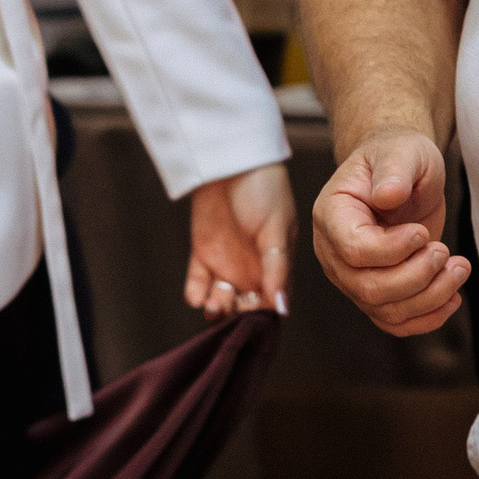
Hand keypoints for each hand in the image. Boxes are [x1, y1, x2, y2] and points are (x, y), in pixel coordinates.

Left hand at [186, 163, 294, 316]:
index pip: (272, 303)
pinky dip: (195, 293)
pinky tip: (197, 292)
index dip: (263, 315)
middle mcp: (253, 270)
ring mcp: (227, 263)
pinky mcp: (203, 255)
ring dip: (216, 308)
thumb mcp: (276, 228)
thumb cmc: (264, 189)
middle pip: (245, 307)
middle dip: (237, 315)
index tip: (253, 316)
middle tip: (229, 307)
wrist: (230, 161)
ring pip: (221, 300)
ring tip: (214, 302)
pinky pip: (197, 284)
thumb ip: (277, 269)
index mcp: (277, 266)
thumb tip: (283, 309)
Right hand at [312, 129, 470, 336]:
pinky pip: (395, 322)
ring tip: (459, 267)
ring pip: (385, 309)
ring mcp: (352, 277)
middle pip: (369, 288)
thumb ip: (394, 171)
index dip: (393, 249)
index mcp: (332, 215)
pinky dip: (427, 318)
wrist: (401, 173)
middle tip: (445, 251)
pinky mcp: (375, 292)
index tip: (422, 232)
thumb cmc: (397, 157)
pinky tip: (452, 298)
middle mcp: (334, 252)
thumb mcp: (401, 151)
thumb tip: (387, 195)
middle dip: (417, 276)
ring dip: (430, 297)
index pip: (355, 250)